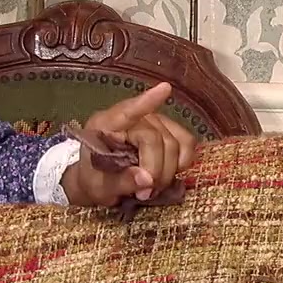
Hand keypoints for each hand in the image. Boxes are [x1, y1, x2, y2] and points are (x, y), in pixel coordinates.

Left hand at [61, 82, 196, 206]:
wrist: (97, 182)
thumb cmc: (94, 180)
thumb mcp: (99, 187)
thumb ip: (120, 182)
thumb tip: (147, 179)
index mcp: (103, 126)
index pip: (126, 112)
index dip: (146, 102)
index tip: (165, 89)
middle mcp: (129, 118)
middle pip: (156, 139)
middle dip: (156, 171)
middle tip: (145, 193)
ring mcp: (151, 121)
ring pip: (176, 142)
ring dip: (170, 169)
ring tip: (153, 187)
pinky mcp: (168, 130)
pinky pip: (188, 142)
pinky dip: (184, 161)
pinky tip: (169, 173)